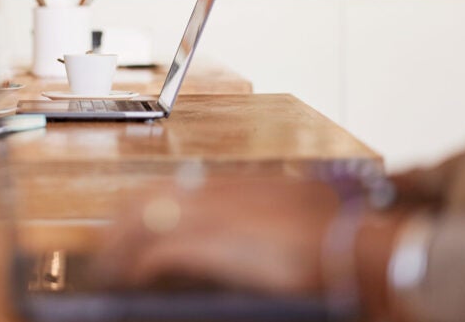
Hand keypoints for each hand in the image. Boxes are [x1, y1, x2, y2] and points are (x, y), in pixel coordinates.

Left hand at [94, 177, 340, 295]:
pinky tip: (132, 279)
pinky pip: (161, 249)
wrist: (358, 243)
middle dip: (119, 228)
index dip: (140, 210)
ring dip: (121, 248)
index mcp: (235, 185)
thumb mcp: (288, 212)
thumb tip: (233, 234)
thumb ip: (254, 214)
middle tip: (106, 255)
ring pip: (145, 221)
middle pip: (146, 199)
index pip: (169, 189)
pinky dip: (141, 265)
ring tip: (109, 273)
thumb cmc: (334, 233)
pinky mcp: (216, 241)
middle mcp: (219, 192)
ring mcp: (215, 213)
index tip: (125, 229)